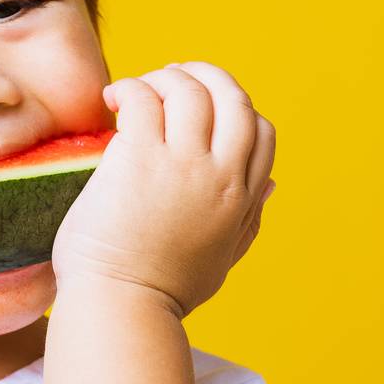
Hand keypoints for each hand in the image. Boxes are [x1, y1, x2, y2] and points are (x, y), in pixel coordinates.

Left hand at [51, 60, 276, 319]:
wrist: (121, 307)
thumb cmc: (160, 289)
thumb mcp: (223, 256)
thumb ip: (248, 218)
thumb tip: (271, 187)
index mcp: (243, 198)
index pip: (261, 131)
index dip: (235, 108)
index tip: (202, 109)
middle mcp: (221, 175)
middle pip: (233, 97)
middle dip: (206, 75)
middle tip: (171, 77)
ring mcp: (183, 165)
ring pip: (189, 89)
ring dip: (163, 77)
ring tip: (134, 90)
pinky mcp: (139, 159)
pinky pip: (142, 99)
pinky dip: (129, 88)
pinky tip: (112, 99)